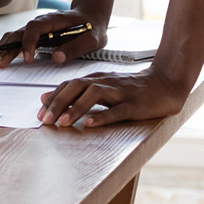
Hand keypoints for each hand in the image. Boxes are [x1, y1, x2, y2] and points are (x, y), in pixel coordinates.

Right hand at [0, 9, 107, 67]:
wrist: (90, 15)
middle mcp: (40, 22)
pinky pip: (17, 40)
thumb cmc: (92, 28)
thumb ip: (74, 48)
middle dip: (7, 48)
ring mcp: (36, 28)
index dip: (29, 43)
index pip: (35, 28)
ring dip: (3, 48)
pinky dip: (6, 48)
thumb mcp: (91, 39)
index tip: (28, 59)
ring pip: (15, 36)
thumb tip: (56, 58)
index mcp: (53, 21)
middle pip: (19, 33)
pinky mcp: (35, 35)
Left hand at [37, 63, 188, 126]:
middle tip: (45, 119)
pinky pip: (117, 110)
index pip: (69, 85)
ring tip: (63, 122)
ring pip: (93, 96)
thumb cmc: (130, 88)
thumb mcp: (103, 87)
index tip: (40, 111)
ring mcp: (120, 92)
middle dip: (58, 103)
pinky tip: (91, 124)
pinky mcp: (135, 104)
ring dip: (76, 108)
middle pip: (76, 88)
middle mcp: (104, 82)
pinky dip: (102, 116)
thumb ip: (79, 92)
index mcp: (95, 79)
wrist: (164, 82)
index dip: (53, 97)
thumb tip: (50, 98)